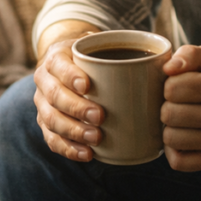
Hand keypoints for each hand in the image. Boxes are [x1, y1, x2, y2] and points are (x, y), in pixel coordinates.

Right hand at [32, 34, 103, 161]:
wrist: (63, 66)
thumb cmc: (87, 58)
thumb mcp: (95, 46)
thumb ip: (115, 51)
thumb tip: (158, 61)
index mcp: (56, 57)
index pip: (58, 65)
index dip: (70, 76)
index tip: (87, 86)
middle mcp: (44, 80)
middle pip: (55, 96)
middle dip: (77, 108)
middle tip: (100, 116)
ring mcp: (42, 104)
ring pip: (51, 120)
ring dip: (74, 131)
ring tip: (96, 138)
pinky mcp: (45, 123)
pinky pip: (52, 139)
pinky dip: (69, 149)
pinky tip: (87, 154)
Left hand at [160, 45, 200, 170]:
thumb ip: (189, 54)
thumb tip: (168, 68)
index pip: (171, 88)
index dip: (170, 85)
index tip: (181, 86)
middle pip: (168, 114)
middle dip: (168, 106)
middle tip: (181, 104)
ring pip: (169, 138)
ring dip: (171, 127)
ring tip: (183, 120)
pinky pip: (177, 161)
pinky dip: (174, 149)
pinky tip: (185, 137)